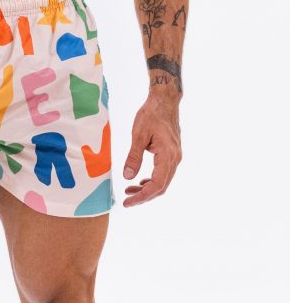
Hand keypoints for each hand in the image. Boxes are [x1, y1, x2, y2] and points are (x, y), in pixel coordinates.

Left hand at [122, 90, 181, 206]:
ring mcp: (175, 157)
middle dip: (144, 196)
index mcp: (168, 155)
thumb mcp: (139, 134)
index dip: (142, 197)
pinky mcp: (172, 154)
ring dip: (147, 189)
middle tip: (127, 201)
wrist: (164, 100)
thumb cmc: (151, 114)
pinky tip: (140, 181)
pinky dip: (152, 180)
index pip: (157, 185)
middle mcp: (175, 159)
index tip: (128, 202)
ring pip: (163, 181)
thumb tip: (127, 177)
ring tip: (129, 191)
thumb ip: (133, 157)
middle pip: (161, 187)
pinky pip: (163, 173)